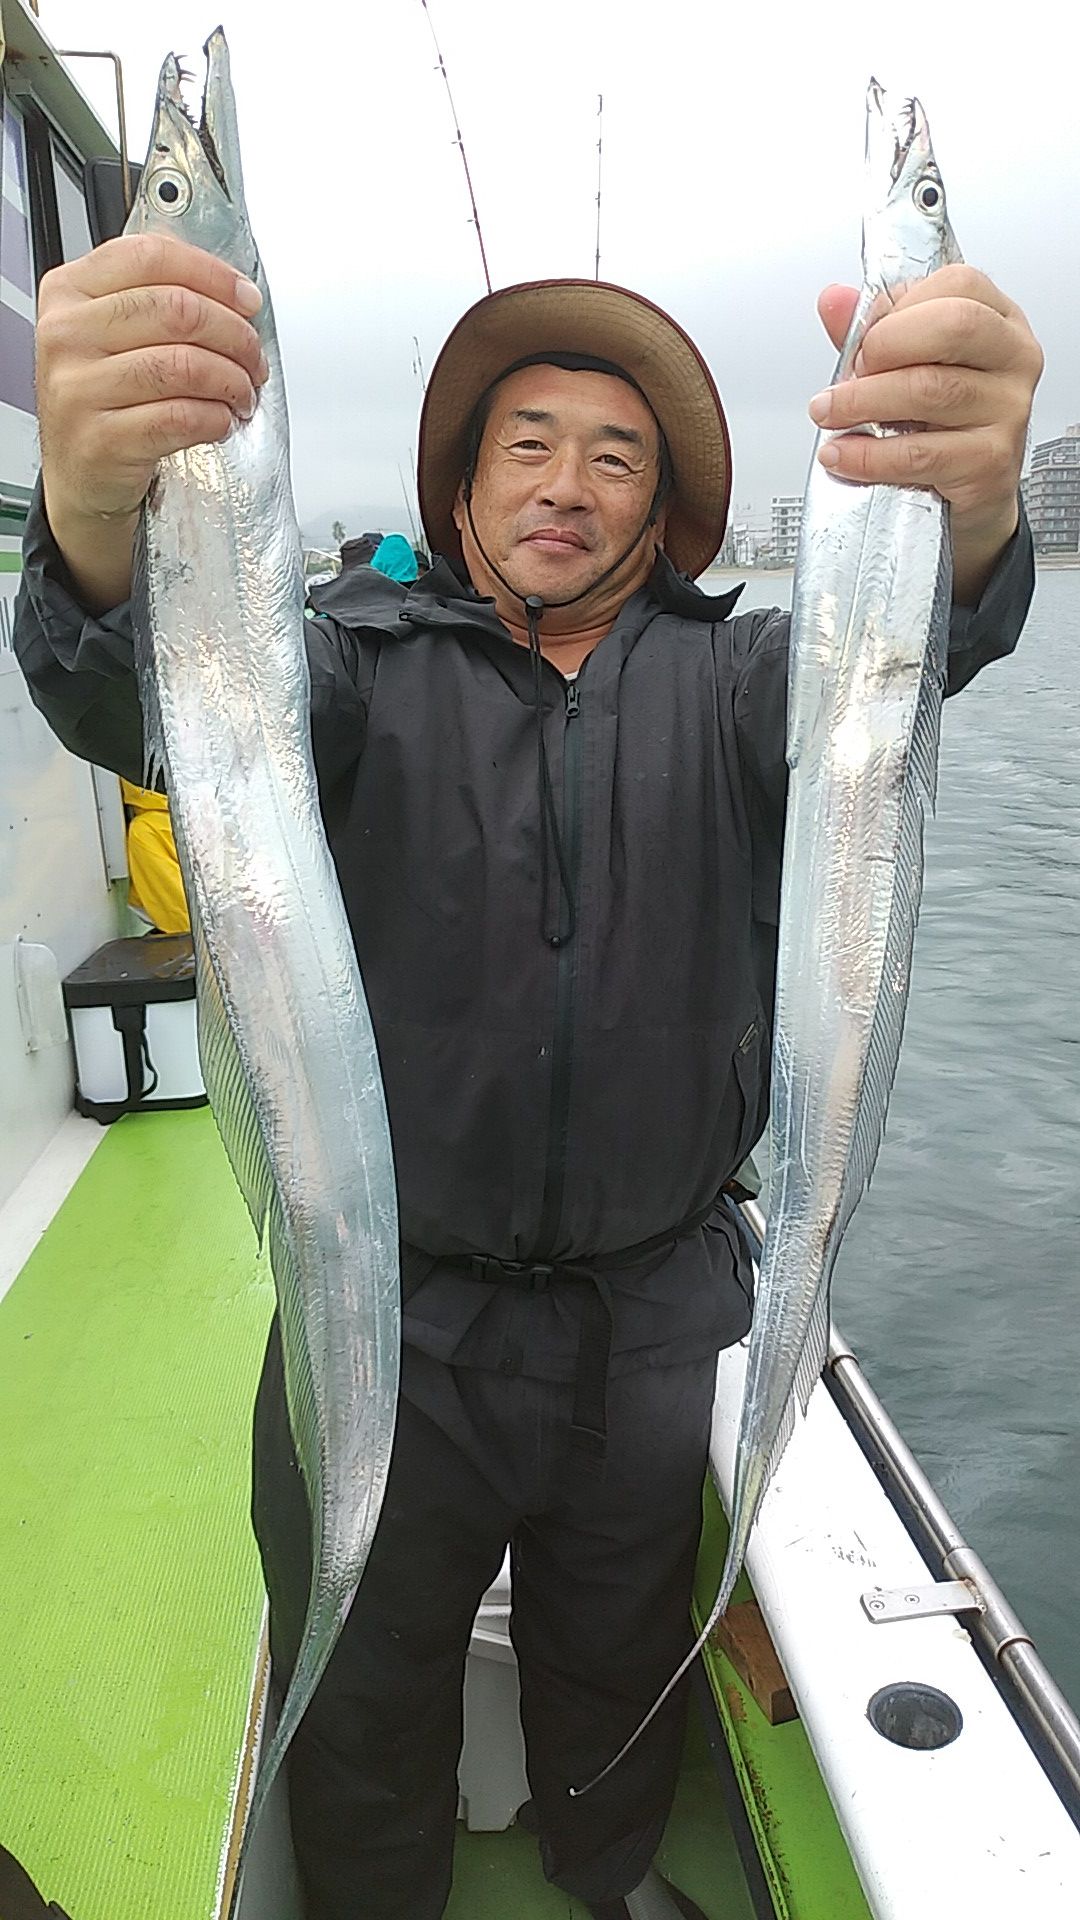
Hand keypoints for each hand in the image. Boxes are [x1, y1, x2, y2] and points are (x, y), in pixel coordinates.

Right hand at [37, 233, 266, 523]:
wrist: (77, 473)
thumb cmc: (103, 400)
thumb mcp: (108, 334)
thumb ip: (154, 294)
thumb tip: (227, 284)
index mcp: (69, 291)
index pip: (150, 256)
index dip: (213, 275)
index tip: (247, 300)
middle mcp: (68, 334)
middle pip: (176, 309)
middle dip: (235, 334)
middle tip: (254, 358)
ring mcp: (78, 388)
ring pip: (184, 365)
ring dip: (232, 380)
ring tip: (242, 394)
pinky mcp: (102, 440)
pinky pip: (181, 417)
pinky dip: (216, 418)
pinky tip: (221, 420)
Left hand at [810, 267, 1042, 602]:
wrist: (972, 497)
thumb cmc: (943, 424)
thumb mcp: (911, 367)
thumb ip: (874, 331)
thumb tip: (833, 300)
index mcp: (999, 320)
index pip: (957, 285)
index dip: (897, 308)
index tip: (863, 339)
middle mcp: (1013, 358)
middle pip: (953, 326)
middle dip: (885, 346)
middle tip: (848, 374)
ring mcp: (1009, 409)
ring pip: (931, 389)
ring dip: (863, 401)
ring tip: (828, 414)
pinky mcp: (991, 461)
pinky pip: (920, 453)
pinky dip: (870, 455)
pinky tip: (842, 455)